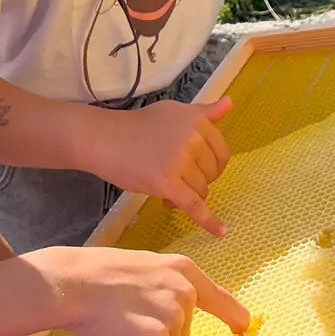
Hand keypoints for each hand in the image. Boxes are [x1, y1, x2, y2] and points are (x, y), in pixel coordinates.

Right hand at [42, 246, 249, 335]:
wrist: (70, 282)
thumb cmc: (97, 274)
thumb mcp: (143, 267)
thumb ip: (166, 286)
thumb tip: (176, 311)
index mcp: (182, 269)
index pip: (218, 297)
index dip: (232, 314)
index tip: (243, 325)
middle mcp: (185, 291)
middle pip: (182, 331)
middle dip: (156, 331)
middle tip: (126, 312)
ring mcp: (174, 315)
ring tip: (120, 319)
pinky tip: (120, 335)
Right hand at [88, 97, 232, 236]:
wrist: (105, 139)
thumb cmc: (139, 126)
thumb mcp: (174, 112)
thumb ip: (204, 112)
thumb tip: (229, 103)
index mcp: (197, 120)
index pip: (221, 152)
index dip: (211, 165)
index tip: (197, 168)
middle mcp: (193, 139)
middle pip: (211, 174)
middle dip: (197, 179)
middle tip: (175, 176)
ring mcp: (180, 162)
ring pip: (200, 191)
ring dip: (186, 194)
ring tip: (165, 188)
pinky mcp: (167, 183)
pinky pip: (193, 206)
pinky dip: (208, 221)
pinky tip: (220, 231)